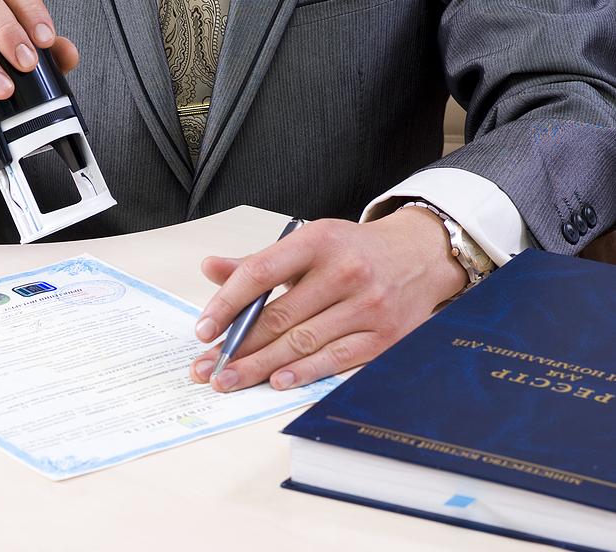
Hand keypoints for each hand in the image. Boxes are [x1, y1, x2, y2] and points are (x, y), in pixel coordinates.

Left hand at [190, 207, 468, 391]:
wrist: (420, 255)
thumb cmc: (353, 252)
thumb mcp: (308, 243)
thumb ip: (258, 262)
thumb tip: (210, 268)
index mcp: (318, 240)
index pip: (261, 273)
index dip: (226, 304)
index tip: (203, 330)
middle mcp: (345, 271)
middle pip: (279, 316)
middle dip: (237, 347)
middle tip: (207, 368)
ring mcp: (368, 305)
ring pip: (302, 342)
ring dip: (260, 366)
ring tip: (229, 380)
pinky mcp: (385, 335)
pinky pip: (335, 359)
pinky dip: (303, 372)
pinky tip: (275, 381)